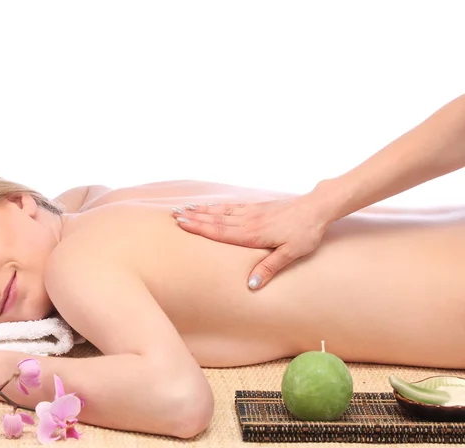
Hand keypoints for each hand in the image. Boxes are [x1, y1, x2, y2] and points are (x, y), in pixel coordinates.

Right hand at [173, 195, 328, 288]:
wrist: (317, 207)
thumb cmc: (305, 232)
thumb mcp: (291, 253)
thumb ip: (269, 268)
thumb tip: (250, 285)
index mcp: (253, 234)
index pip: (220, 232)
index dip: (200, 228)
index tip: (182, 224)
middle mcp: (249, 221)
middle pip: (216, 220)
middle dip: (194, 218)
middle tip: (174, 215)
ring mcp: (253, 212)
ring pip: (222, 212)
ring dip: (203, 211)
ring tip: (186, 208)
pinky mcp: (259, 207)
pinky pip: (233, 206)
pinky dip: (219, 206)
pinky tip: (211, 206)